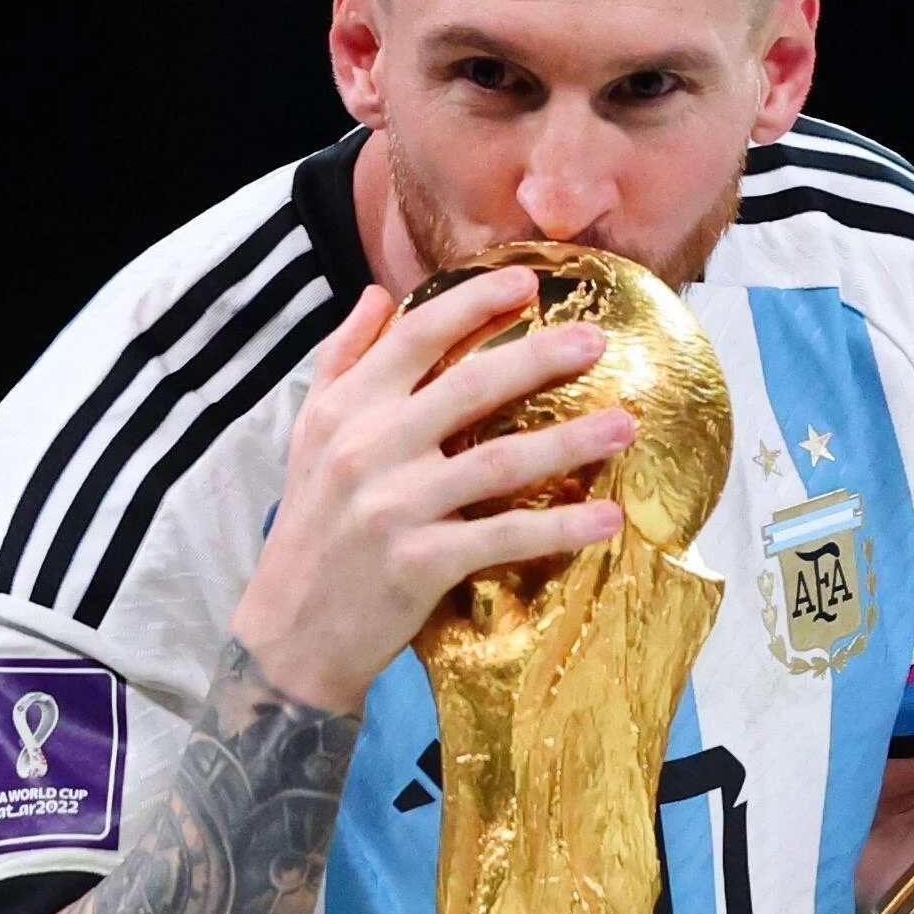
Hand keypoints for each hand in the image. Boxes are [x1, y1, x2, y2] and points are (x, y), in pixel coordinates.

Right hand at [231, 264, 633, 713]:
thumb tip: (379, 293)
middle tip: (598, 339)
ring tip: (625, 425)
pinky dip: (559, 528)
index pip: (415, 337)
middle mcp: (368, 448)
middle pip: (468, 387)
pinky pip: (503, 537)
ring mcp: (395, 506)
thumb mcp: (309, 433)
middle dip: (539, 356)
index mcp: (345, 408)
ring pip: (497, 460)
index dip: (473, 302)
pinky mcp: (420, 563)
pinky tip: (607, 518)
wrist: (289, 632)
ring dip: (569, 441)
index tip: (527, 281)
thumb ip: (342, 358)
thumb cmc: (311, 527)